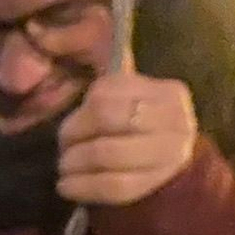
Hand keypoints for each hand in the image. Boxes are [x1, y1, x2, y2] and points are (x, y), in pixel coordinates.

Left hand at [57, 73, 198, 207]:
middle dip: (75, 134)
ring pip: (108, 153)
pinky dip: (81, 186)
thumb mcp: (133, 99)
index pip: (108, 91)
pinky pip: (111, 186)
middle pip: (107, 118)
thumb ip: (109, 87)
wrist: (171, 167)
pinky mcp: (153, 184)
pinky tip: (66, 186)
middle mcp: (174, 119)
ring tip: (64, 167)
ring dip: (74, 162)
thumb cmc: (141, 128)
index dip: (81, 110)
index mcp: (166, 91)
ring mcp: (168, 154)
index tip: (71, 125)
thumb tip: (60, 47)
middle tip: (63, 147)